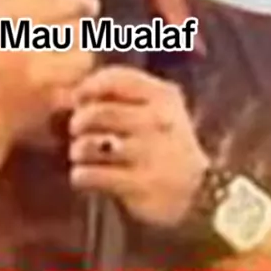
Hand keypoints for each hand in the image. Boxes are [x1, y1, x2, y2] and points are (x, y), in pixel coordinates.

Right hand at [0, 0, 98, 142]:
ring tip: (57, 60)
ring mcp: (21, 50)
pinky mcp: (36, 81)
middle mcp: (8, 20)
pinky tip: (61, 85)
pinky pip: (82, 68)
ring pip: (83, 38)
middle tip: (87, 8)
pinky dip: (79, 77)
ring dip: (79, 49)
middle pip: (73, 1)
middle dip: (83, 8)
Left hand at [68, 65, 208, 227]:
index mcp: (163, 95)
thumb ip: (122, 92)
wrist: (197, 191)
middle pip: (97, 113)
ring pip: (90, 145)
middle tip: (76, 129)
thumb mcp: (156, 107)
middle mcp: (159, 121)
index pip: (115, 79)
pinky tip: (84, 176)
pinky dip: (81, 175)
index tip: (79, 98)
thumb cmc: (162, 141)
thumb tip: (73, 92)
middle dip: (78, 121)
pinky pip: (92, 176)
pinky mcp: (142, 185)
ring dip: (77, 150)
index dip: (89, 87)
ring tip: (80, 154)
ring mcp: (152, 154)